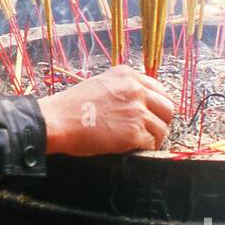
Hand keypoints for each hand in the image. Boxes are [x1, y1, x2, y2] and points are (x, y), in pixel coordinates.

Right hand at [38, 65, 173, 155]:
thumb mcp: (99, 84)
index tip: (150, 115)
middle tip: (149, 131)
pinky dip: (144, 148)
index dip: (156, 105)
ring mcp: (137, 111)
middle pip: (167, 108)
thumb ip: (121, 88)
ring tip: (137, 142)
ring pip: (162, 128)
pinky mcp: (134, 133)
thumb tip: (137, 102)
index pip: (159, 89)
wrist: (57, 121)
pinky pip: (151, 143)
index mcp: (127, 75)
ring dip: (152, 137)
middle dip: (160, 121)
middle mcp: (136, 90)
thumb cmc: (71, 106)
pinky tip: (130, 148)